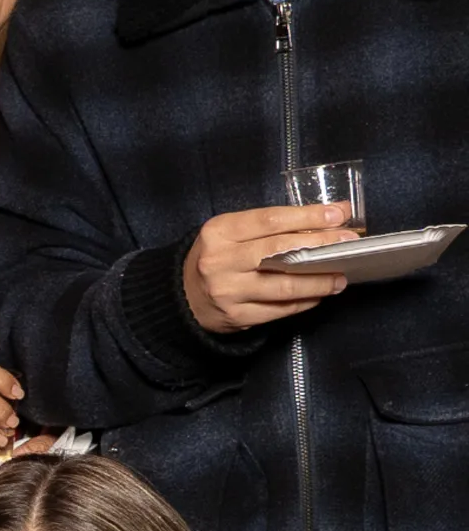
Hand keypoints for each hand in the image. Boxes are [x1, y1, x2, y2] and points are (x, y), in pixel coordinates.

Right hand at [183, 202, 352, 332]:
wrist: (181, 296)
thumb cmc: (215, 258)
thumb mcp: (229, 233)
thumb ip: (266, 228)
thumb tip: (320, 224)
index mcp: (219, 232)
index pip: (271, 220)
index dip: (308, 216)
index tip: (338, 214)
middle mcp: (221, 261)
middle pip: (280, 251)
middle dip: (321, 245)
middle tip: (349, 243)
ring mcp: (228, 292)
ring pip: (283, 285)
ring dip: (318, 281)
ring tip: (340, 276)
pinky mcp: (236, 317)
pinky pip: (279, 309)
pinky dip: (303, 301)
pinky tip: (318, 294)